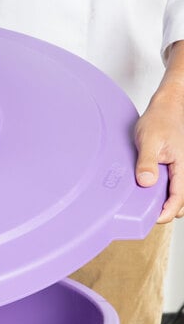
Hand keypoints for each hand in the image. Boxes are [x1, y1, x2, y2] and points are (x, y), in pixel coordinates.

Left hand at [135, 40, 183, 222]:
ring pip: (177, 193)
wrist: (168, 104)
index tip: (151, 219)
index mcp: (183, 167)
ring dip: (163, 200)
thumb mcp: (149, 140)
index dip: (166, 213)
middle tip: (143, 212)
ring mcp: (181, 168)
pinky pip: (173, 184)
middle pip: (179, 201)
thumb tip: (146, 183)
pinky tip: (147, 188)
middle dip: (164, 209)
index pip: (179, 199)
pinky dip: (162, 190)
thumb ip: (147, 162)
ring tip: (143, 201)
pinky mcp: (176, 166)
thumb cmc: (161, 118)